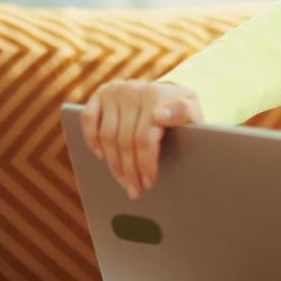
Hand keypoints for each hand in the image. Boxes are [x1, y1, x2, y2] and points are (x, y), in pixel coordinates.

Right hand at [80, 80, 201, 199]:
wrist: (168, 92)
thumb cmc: (181, 109)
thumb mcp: (192, 110)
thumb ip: (183, 112)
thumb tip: (160, 116)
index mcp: (156, 95)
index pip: (144, 138)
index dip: (145, 164)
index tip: (148, 183)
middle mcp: (133, 91)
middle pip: (125, 141)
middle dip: (130, 171)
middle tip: (135, 190)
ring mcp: (115, 91)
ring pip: (107, 137)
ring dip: (113, 164)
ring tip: (123, 180)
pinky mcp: (101, 93)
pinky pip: (88, 120)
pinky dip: (92, 139)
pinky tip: (101, 156)